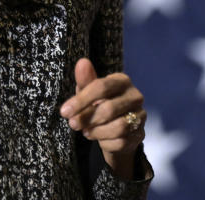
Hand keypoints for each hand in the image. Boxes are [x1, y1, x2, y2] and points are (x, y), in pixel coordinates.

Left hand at [60, 58, 145, 179]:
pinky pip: (121, 142)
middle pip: (109, 109)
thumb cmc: (99, 103)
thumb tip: (82, 62)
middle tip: (73, 124)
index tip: (64, 111)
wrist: (116, 128)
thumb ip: (85, 80)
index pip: (102, 87)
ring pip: (118, 127)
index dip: (81, 100)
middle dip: (87, 118)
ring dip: (97, 132)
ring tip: (86, 131)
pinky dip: (106, 143)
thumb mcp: (89, 92)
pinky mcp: (139, 134)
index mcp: (122, 81)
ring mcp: (140, 116)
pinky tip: (100, 139)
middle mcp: (135, 96)